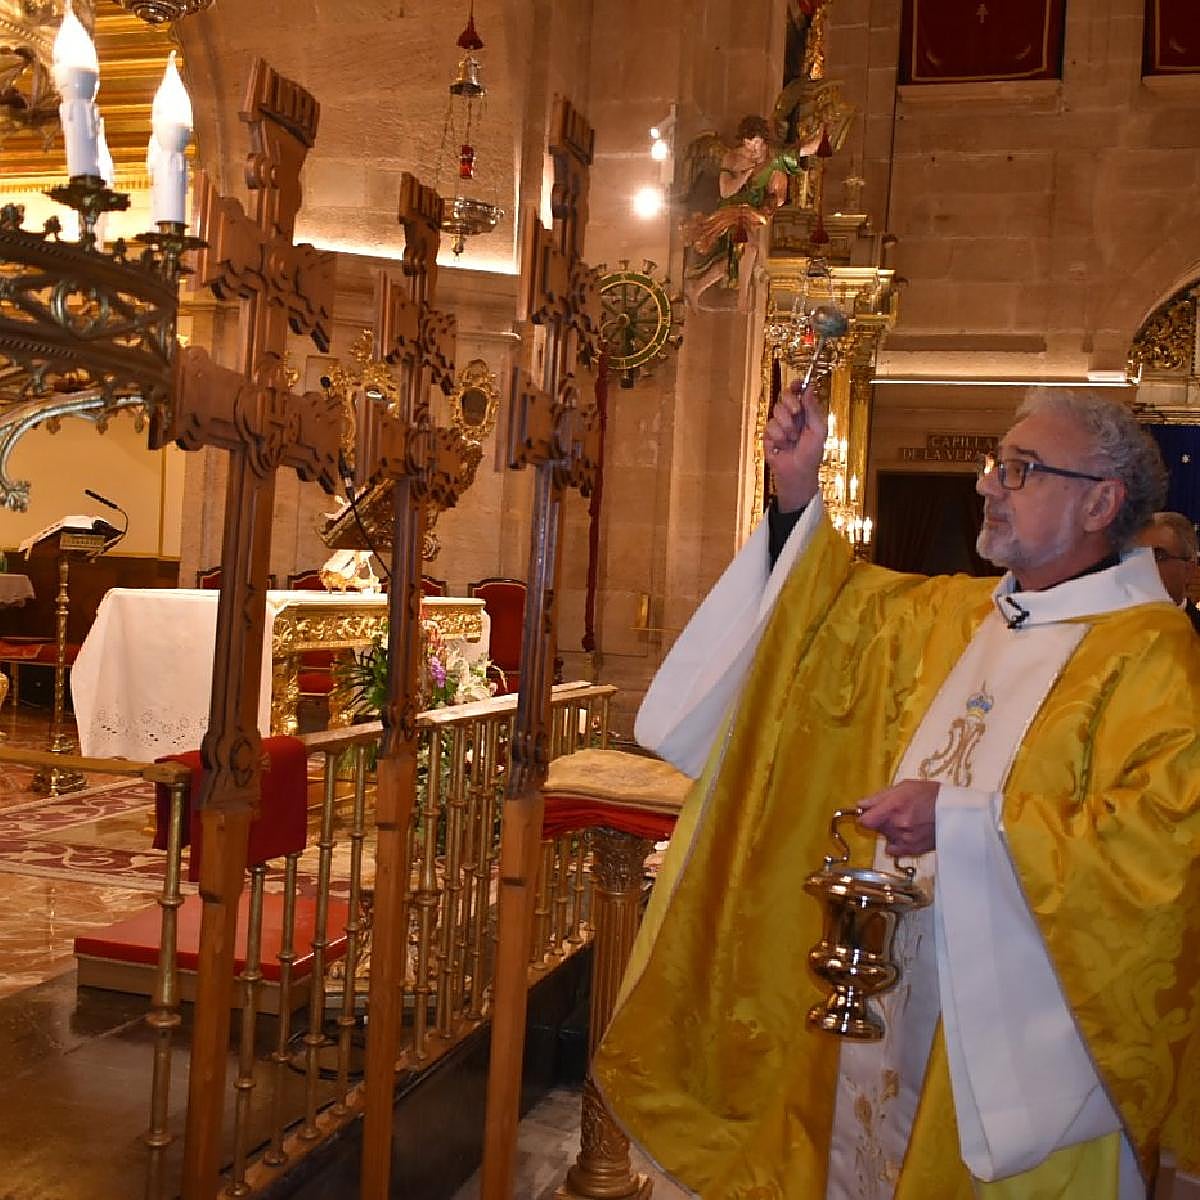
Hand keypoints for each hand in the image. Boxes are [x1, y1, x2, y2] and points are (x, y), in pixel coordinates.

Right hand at [764, 377, 824, 511]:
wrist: (798, 473)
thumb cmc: (811, 454)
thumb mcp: (818, 430)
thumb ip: (813, 409)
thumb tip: (810, 388)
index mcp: (804, 413)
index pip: (798, 393)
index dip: (796, 385)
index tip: (797, 383)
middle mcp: (790, 416)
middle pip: (784, 396)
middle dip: (790, 402)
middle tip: (797, 412)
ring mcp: (778, 425)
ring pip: (776, 411)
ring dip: (786, 425)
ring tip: (792, 439)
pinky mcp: (767, 435)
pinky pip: (770, 427)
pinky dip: (778, 436)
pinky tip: (783, 446)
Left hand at [857, 779, 938, 858]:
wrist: (955, 812)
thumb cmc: (930, 794)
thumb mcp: (904, 787)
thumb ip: (880, 797)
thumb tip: (861, 804)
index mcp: (893, 806)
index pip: (865, 820)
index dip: (865, 816)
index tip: (868, 813)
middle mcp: (897, 825)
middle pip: (876, 827)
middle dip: (881, 820)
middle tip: (895, 812)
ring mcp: (904, 839)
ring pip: (886, 836)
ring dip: (890, 830)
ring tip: (906, 821)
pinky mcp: (912, 850)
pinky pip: (893, 849)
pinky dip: (896, 843)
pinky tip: (906, 834)